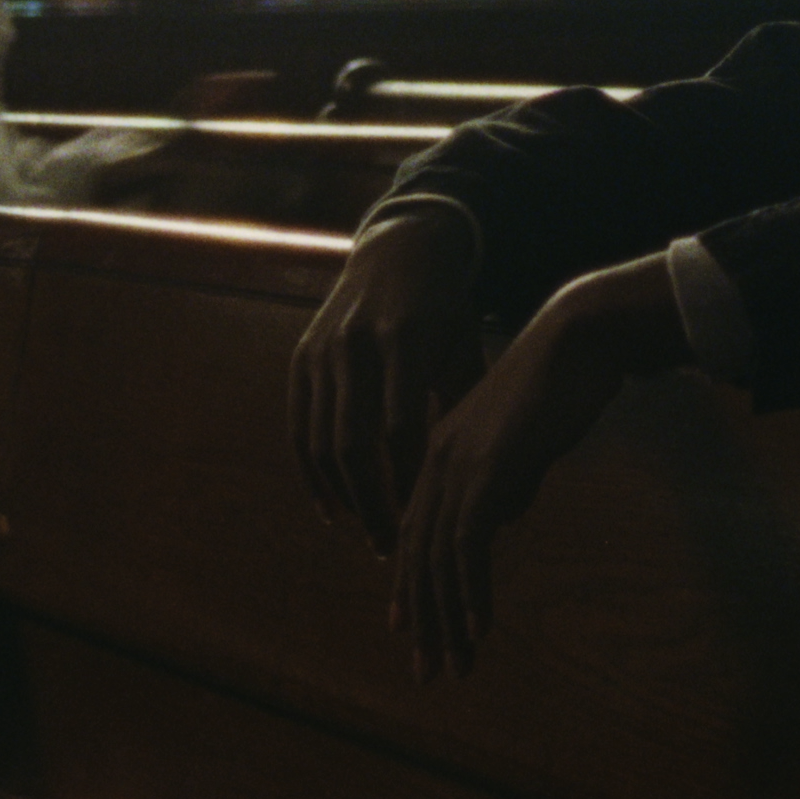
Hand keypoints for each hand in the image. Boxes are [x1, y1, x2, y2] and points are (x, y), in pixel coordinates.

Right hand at [290, 207, 481, 552]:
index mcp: (405, 339)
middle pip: (354, 443)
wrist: (399, 251)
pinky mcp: (300, 360)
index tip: (426, 518)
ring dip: (343, 497)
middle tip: (391, 547)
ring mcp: (321, 351)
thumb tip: (500, 480)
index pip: (400, 426)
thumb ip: (470, 407)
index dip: (408, 480)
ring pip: (321, 442)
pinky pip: (299, 429)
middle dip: (372, 502)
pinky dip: (314, 475)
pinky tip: (335, 508)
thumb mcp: (466, 345)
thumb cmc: (446, 310)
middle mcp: (355, 344)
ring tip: (370, 533)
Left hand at [392, 251, 688, 679]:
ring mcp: (458, 467)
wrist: (578, 342)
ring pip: (437, 559)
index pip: (416, 530)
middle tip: (427, 670)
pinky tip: (479, 627)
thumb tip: (505, 516)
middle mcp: (437, 462)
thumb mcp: (528, 441)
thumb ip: (510, 478)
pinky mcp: (486, 472)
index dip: (412, 585)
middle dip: (422, 618)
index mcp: (441, 451)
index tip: (411, 629)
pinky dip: (470, 592)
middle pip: (417, 554)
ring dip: (446, 619)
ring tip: (455, 663)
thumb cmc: (562, 385)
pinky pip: (467, 546)